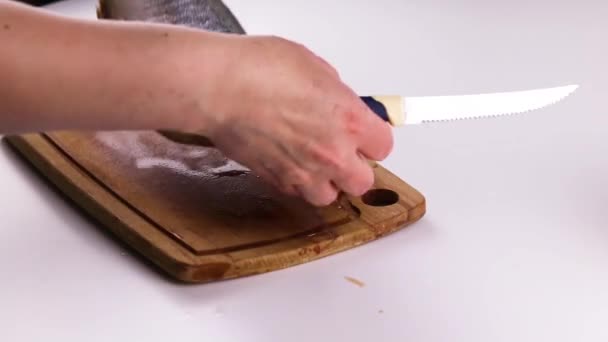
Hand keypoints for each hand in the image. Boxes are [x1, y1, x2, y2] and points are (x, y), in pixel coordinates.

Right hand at [188, 35, 393, 205]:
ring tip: (314, 163)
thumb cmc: (259, 69)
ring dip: (326, 182)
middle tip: (343, 152)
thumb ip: (335, 91)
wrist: (218, 88)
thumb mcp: (313, 66)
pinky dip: (297, 182)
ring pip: (329, 196)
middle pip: (363, 182)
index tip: (365, 133)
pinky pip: (296, 192)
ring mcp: (303, 172)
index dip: (373, 138)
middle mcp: (332, 153)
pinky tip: (289, 162)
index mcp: (349, 120)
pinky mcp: (276, 180)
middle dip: (356, 168)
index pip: (383, 145)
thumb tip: (338, 102)